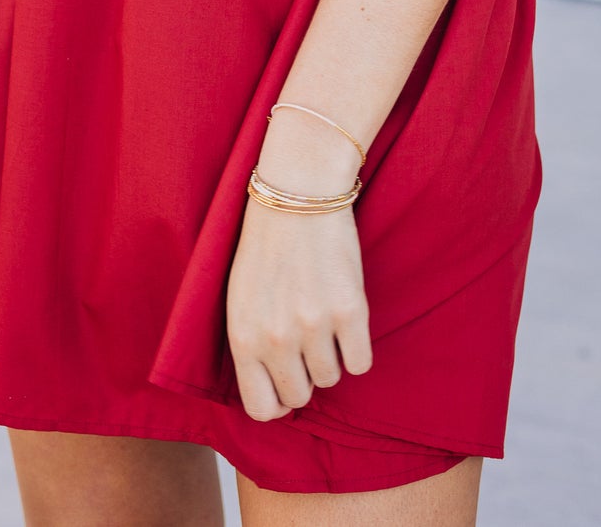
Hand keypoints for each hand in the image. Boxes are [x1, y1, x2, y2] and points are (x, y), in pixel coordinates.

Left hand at [225, 110, 373, 420]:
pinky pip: (360, 363)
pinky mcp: (349, 311)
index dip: (277, 403)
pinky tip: (346, 320)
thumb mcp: (241, 297)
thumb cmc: (265, 243)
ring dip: (330, 356)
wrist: (297, 192)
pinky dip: (356, 349)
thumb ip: (252, 345)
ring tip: (323, 319)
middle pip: (300, 396)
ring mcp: (314, 327)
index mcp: (243, 337)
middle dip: (305, 376)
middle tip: (307, 343)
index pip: (261, 408)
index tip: (287, 385)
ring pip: (331, 378)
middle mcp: (276, 339)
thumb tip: (274, 392)